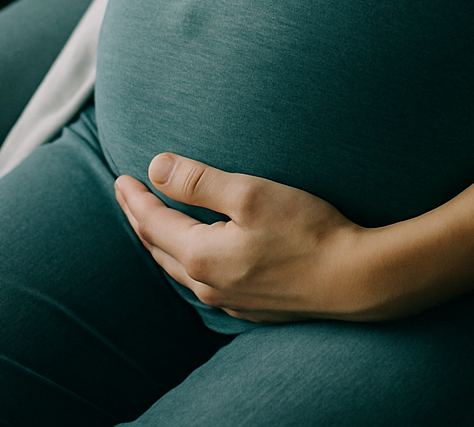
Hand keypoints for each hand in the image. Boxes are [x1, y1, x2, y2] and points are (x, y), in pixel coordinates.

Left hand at [114, 155, 378, 323]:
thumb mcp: (250, 193)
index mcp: (202, 256)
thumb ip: (199, 181)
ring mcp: (230, 300)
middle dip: (141, 220)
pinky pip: (204, 282)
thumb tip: (155, 167)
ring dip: (162, 243)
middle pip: (160, 250)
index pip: (153, 223)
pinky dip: (188, 261)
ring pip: (180, 270)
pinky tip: (197, 254)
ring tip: (153, 223)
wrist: (353, 279)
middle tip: (128, 195)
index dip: (135, 198)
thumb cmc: (306, 230)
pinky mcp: (251, 306)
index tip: (120, 178)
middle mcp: (209, 285)